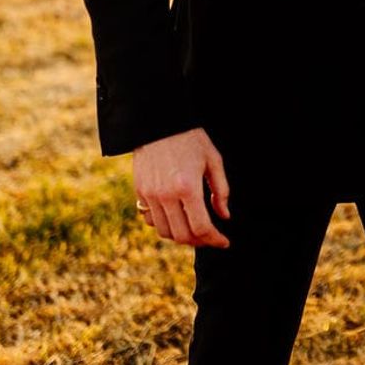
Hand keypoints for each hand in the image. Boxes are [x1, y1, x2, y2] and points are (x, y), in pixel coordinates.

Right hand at [133, 128, 230, 247]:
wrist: (159, 122)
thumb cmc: (191, 139)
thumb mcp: (213, 160)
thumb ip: (221, 190)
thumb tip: (223, 216)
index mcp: (187, 187)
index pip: (201, 227)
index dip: (215, 240)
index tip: (224, 242)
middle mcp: (166, 195)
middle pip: (182, 235)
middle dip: (200, 241)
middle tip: (211, 237)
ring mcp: (150, 195)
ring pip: (165, 232)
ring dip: (181, 236)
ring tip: (195, 230)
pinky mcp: (140, 191)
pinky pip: (151, 220)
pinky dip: (164, 226)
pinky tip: (177, 219)